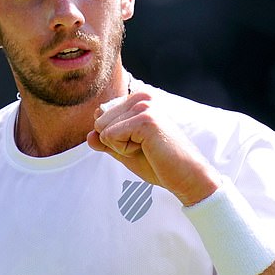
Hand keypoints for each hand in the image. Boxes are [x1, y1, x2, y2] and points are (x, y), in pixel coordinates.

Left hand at [87, 89, 219, 205]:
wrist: (186, 177)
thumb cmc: (158, 164)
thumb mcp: (125, 151)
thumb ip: (106, 142)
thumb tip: (88, 136)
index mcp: (138, 100)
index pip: (100, 117)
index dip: (113, 139)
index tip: (140, 145)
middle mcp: (141, 96)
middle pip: (99, 122)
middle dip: (115, 142)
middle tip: (144, 148)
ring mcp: (144, 105)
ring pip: (103, 129)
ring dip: (120, 147)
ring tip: (147, 148)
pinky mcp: (145, 119)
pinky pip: (110, 137)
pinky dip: (124, 150)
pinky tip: (148, 150)